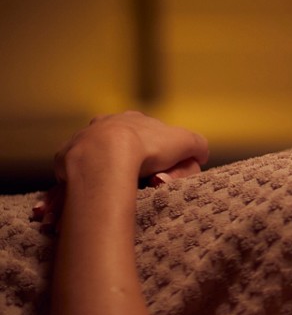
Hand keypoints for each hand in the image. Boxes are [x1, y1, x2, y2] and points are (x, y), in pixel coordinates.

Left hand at [34, 113, 207, 230]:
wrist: (106, 154)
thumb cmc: (148, 146)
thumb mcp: (186, 142)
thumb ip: (197, 145)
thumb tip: (201, 154)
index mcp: (132, 119)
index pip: (147, 134)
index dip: (158, 153)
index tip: (162, 172)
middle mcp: (104, 125)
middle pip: (120, 146)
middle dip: (132, 163)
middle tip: (144, 183)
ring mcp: (83, 141)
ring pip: (98, 159)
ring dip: (109, 174)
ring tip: (122, 192)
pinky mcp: (67, 160)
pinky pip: (79, 174)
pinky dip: (89, 184)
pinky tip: (99, 195)